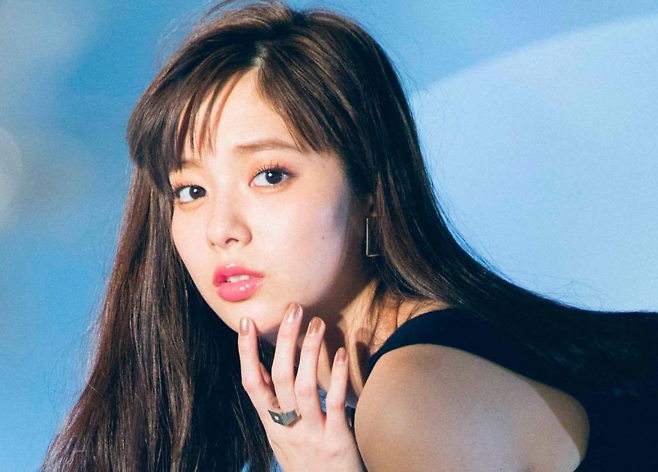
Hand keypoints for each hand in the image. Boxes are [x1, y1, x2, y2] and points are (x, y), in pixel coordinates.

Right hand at [237, 302, 365, 471]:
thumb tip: (264, 367)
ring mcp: (310, 435)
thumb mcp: (282, 436)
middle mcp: (286, 429)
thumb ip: (275, 405)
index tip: (246, 322)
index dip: (246, 353)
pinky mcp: (336, 442)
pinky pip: (333, 404)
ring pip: (303, 387)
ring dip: (309, 351)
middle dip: (283, 341)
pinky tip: (341, 353)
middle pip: (279, 378)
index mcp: (271, 424)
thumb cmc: (307, 462)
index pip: (251, 384)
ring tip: (316, 322)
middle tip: (293, 308)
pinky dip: (335, 377)